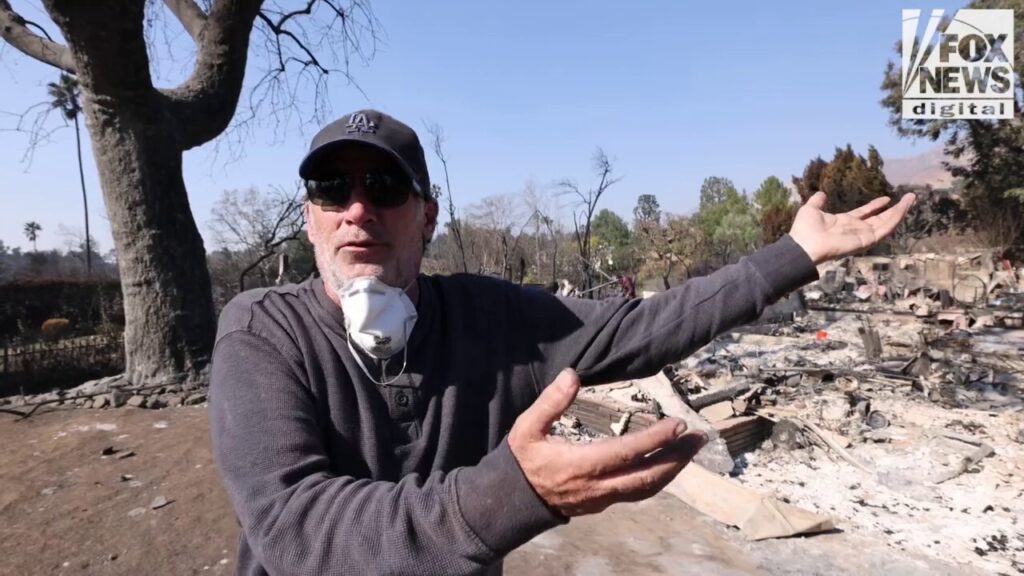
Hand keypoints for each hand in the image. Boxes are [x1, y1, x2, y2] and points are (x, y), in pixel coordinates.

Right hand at [508, 369, 707, 516]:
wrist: (513, 499)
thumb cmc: (522, 459)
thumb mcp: (527, 427)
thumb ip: (550, 402)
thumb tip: (572, 375)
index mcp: (580, 464)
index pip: (626, 452)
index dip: (654, 439)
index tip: (677, 424)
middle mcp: (597, 485)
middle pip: (647, 477)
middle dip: (677, 457)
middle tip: (699, 437)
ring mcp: (602, 498)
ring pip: (646, 488)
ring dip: (673, 469)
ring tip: (691, 449)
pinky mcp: (603, 502)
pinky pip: (637, 492)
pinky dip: (658, 478)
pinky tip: (668, 464)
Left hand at [789, 191, 915, 264]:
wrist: (804, 245)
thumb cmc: (804, 230)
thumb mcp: (811, 209)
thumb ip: (817, 201)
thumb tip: (820, 193)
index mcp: (845, 222)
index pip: (864, 213)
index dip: (875, 206)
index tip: (887, 198)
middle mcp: (856, 229)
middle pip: (880, 219)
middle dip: (895, 209)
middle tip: (909, 198)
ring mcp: (862, 236)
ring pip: (886, 223)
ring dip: (900, 212)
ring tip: (911, 199)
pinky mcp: (867, 240)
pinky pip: (884, 229)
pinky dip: (895, 219)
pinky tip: (903, 209)